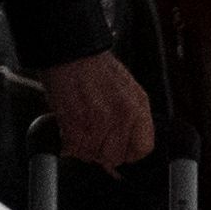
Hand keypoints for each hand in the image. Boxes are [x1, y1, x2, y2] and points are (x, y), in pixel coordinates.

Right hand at [40, 51, 153, 170]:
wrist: (72, 52)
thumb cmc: (93, 67)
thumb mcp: (125, 90)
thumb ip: (128, 118)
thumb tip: (122, 146)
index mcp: (139, 106)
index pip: (143, 148)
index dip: (127, 153)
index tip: (117, 150)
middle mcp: (124, 115)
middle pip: (115, 157)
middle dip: (101, 151)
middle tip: (91, 136)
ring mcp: (101, 121)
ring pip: (92, 154)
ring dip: (81, 145)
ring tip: (78, 125)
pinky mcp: (78, 124)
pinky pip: (73, 148)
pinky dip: (67, 142)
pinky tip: (68, 126)